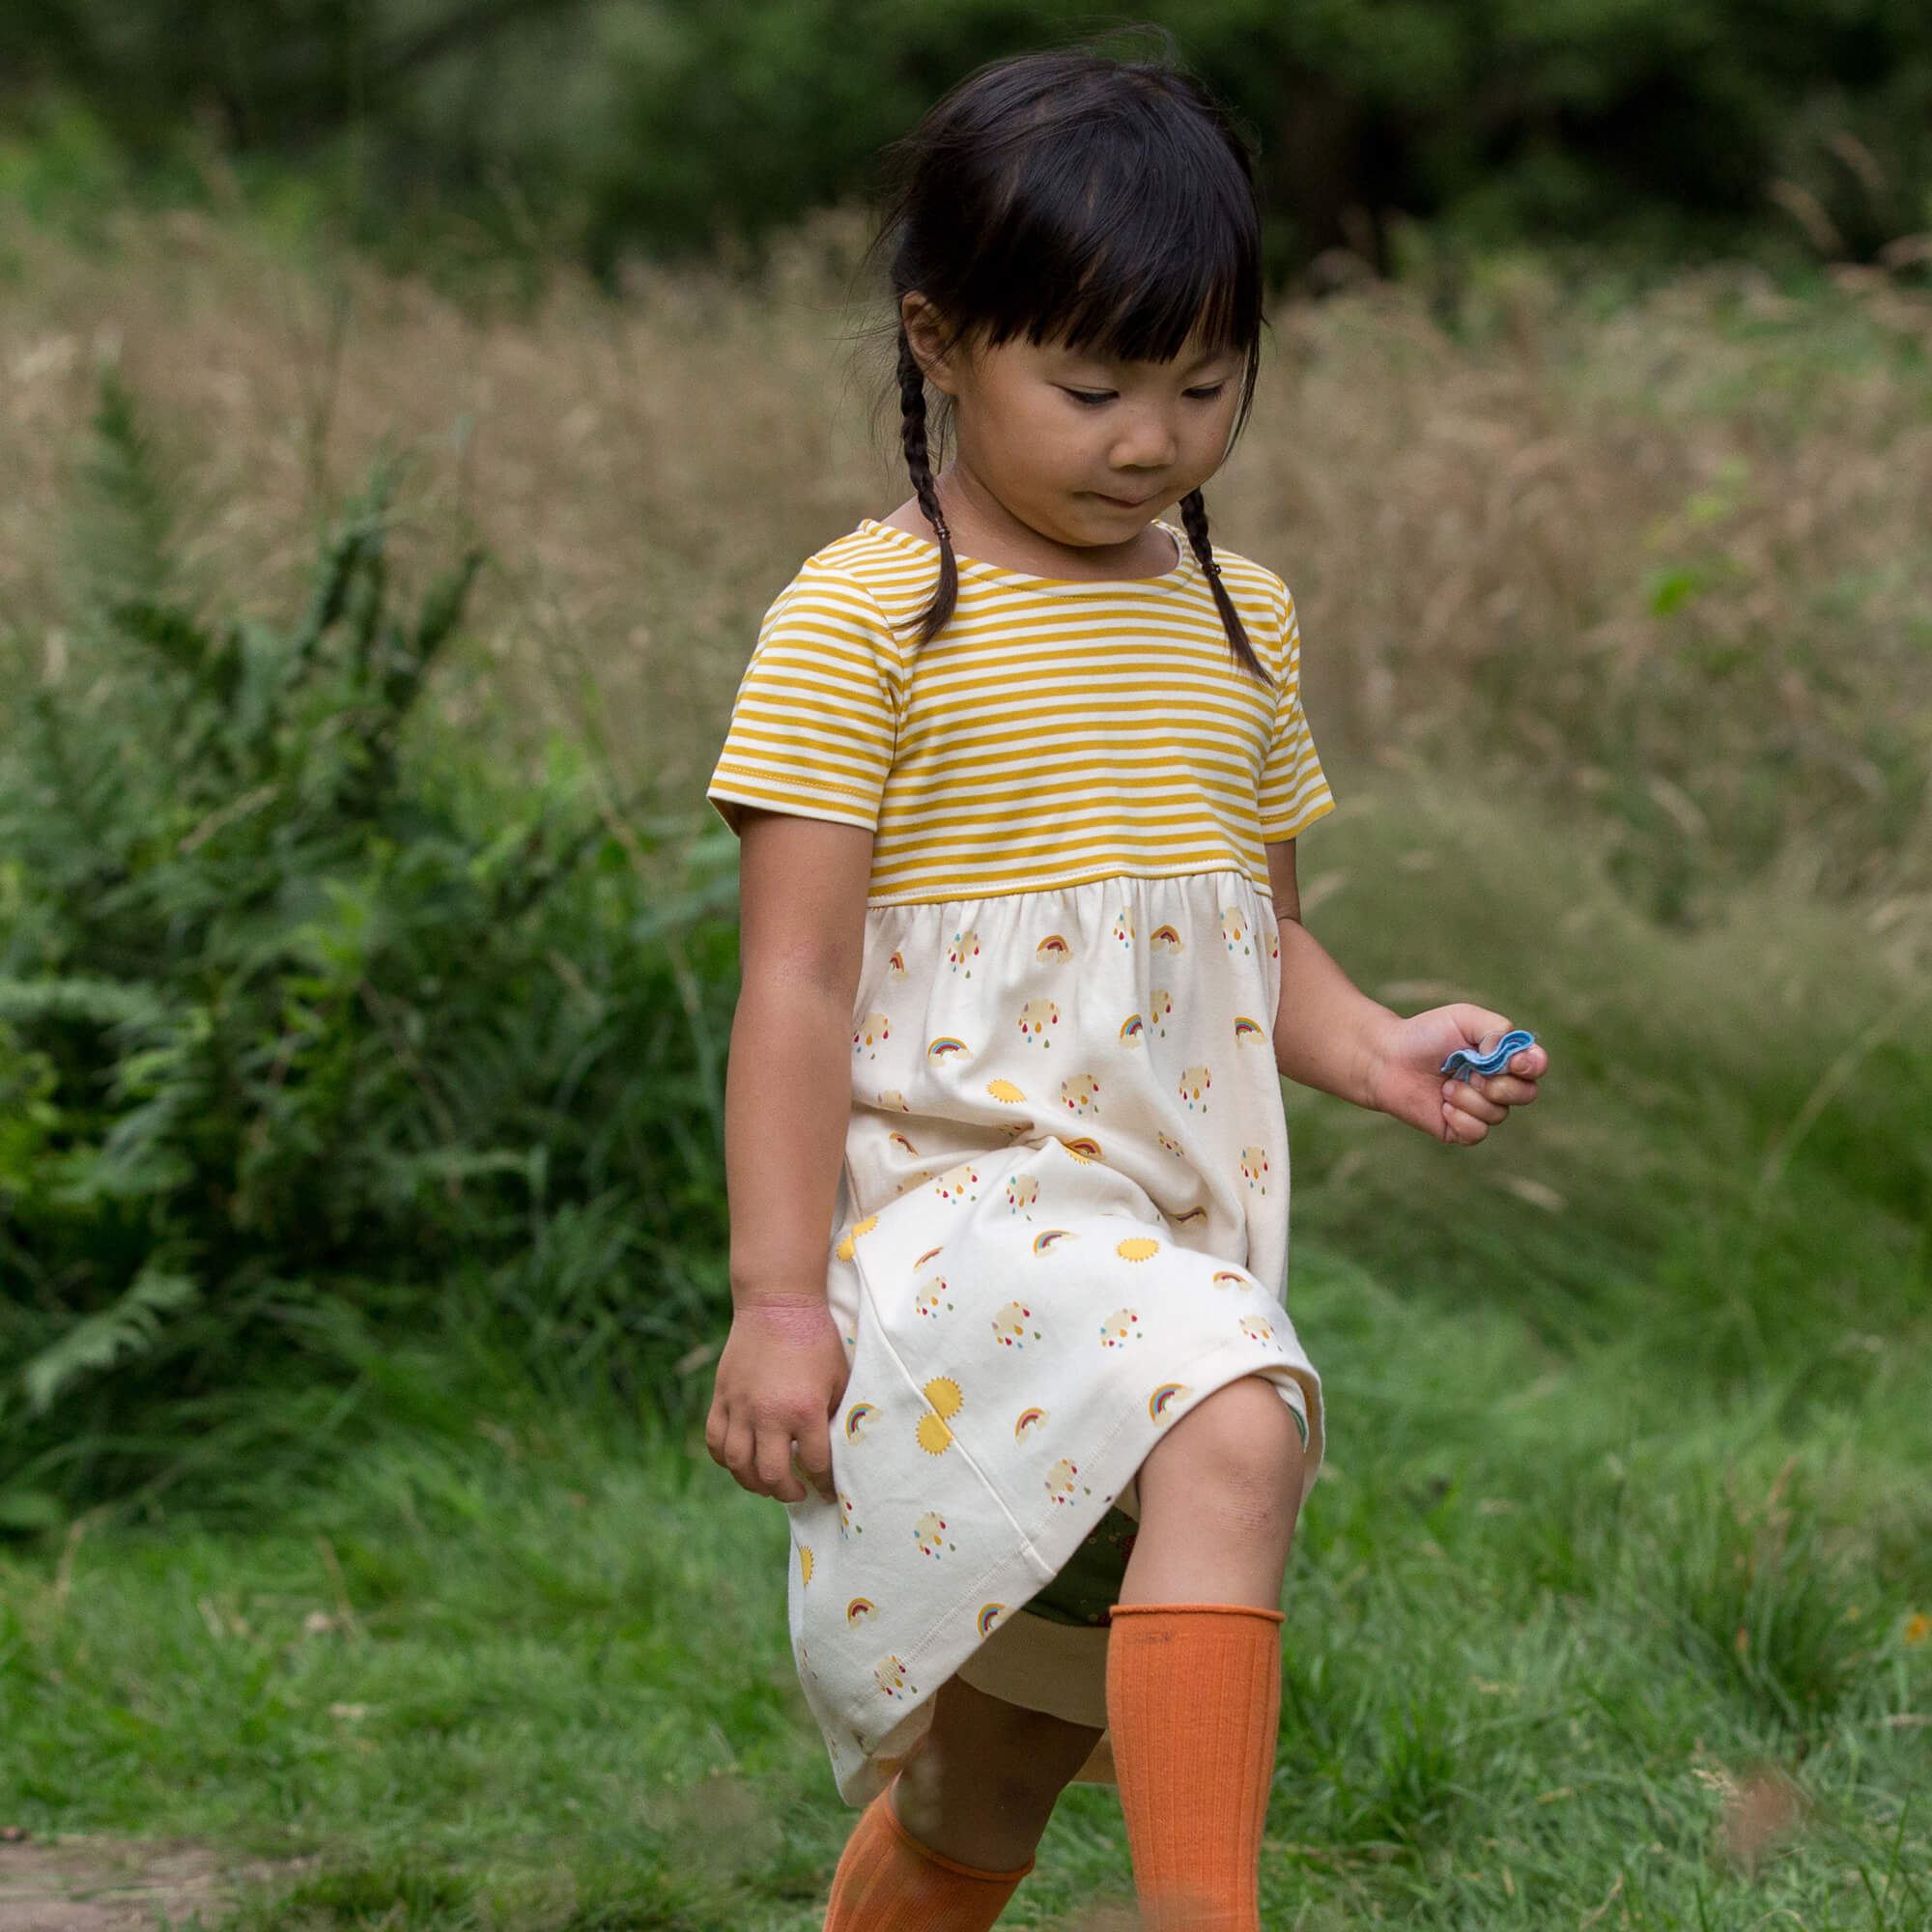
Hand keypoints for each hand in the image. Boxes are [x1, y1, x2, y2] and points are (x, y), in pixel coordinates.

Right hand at [705, 1299, 850, 1502]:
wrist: (777, 1303)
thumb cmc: (816, 1339)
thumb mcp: (838, 1377)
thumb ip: (836, 1415)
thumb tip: (838, 1449)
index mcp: (804, 1410)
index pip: (814, 1464)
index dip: (823, 1483)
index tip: (827, 1492)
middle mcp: (768, 1413)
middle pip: (770, 1474)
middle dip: (786, 1491)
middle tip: (797, 1491)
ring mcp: (740, 1406)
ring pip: (737, 1463)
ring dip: (753, 1482)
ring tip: (767, 1483)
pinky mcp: (721, 1395)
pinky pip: (715, 1440)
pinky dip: (724, 1459)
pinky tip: (739, 1461)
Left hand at [1367, 1005, 1547, 1144]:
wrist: (1388, 1059)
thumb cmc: (1426, 1035)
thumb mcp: (1464, 1018)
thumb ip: (1497, 1029)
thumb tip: (1514, 1057)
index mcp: (1502, 1056)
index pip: (1536, 1065)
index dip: (1532, 1066)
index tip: (1515, 1062)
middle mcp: (1497, 1084)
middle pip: (1527, 1095)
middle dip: (1500, 1086)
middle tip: (1471, 1074)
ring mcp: (1480, 1107)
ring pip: (1499, 1114)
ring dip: (1470, 1099)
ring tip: (1445, 1086)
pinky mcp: (1461, 1129)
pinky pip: (1478, 1132)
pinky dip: (1461, 1119)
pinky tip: (1442, 1106)